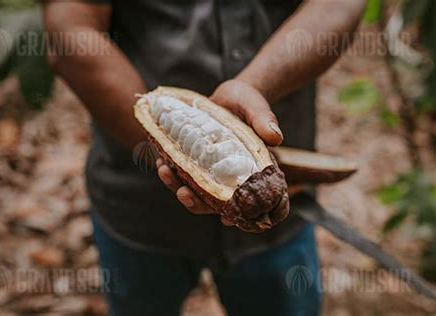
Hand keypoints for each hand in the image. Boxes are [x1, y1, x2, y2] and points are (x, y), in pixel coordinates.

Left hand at [157, 79, 284, 222]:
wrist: (229, 95)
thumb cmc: (247, 101)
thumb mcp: (255, 107)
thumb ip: (264, 120)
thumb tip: (275, 138)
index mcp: (252, 170)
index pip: (250, 199)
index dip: (241, 214)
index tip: (226, 220)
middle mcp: (232, 177)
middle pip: (216, 202)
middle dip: (197, 203)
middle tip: (183, 193)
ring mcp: (212, 172)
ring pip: (196, 191)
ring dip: (178, 187)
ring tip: (164, 170)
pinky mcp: (196, 163)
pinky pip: (183, 175)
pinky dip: (172, 172)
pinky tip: (161, 161)